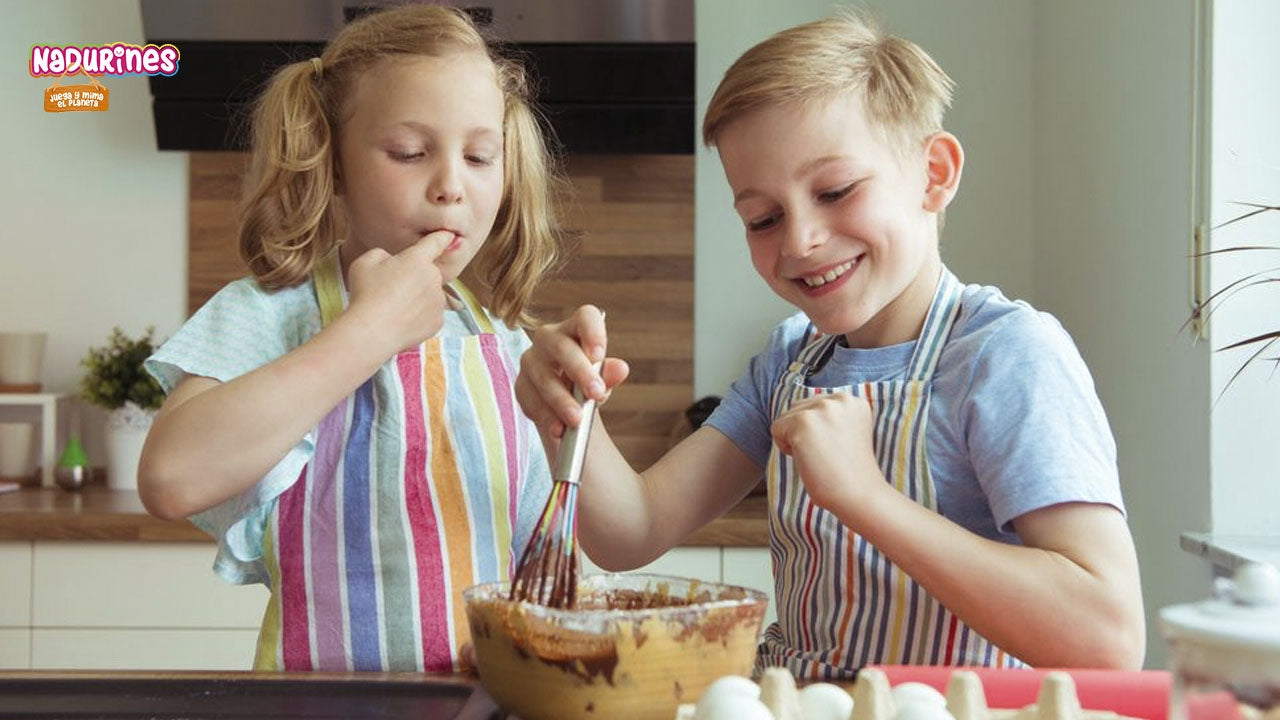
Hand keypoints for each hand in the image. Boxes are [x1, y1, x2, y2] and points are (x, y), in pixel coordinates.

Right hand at [345, 231, 453, 354]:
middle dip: (414, 277)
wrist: (372, 331)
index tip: (449, 235)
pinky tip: (401, 320)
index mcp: (418, 259)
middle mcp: (434, 277)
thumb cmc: (366, 294)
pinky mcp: (438, 321)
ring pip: (429, 294)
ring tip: (394, 307)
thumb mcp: (365, 262)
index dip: (442, 237)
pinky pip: (429, 314)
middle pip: (427, 272)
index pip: (436, 242)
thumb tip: (390, 260)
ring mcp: (438, 301)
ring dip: (417, 297)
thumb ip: (382, 254)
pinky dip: (418, 316)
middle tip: (391, 288)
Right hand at [515, 305, 628, 438]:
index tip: (600, 355)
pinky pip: (531, 400)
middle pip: (561, 348)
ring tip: (577, 419)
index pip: (585, 317)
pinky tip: (558, 429)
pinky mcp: (521, 386)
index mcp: (575, 329)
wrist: (566, 404)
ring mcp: (531, 362)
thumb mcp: (602, 378)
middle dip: (580, 372)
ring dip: (561, 400)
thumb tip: (621, 368)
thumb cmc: (586, 381)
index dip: (593, 332)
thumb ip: (610, 373)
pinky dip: (546, 416)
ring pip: (544, 378)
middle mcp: (548, 339)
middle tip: (596, 394)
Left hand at [770, 392, 883, 512]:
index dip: (817, 430)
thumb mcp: (849, 432)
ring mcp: (822, 409)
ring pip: (787, 417)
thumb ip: (832, 417)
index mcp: (853, 401)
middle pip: (799, 408)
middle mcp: (840, 399)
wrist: (860, 495)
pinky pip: (776, 429)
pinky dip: (784, 447)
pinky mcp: (803, 423)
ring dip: (794, 439)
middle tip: (824, 455)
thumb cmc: (851, 473)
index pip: (816, 405)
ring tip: (817, 457)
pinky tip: (806, 460)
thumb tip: (798, 414)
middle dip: (803, 432)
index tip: (833, 448)